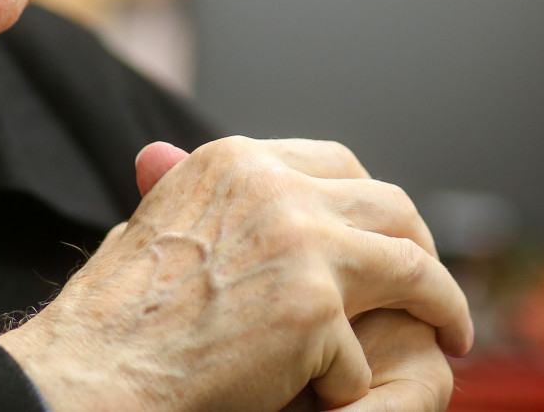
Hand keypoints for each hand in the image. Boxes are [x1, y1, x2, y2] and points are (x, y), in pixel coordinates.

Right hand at [0, 136, 469, 411]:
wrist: (93, 373)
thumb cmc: (112, 317)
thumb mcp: (148, 224)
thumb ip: (185, 190)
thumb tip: (166, 155)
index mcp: (236, 161)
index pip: (337, 162)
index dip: (368, 204)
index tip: (385, 237)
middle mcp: (274, 188)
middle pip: (389, 205)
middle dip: (419, 247)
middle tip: (433, 289)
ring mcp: (300, 245)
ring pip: (410, 267)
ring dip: (440, 304)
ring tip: (450, 333)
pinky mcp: (313, 311)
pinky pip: (360, 353)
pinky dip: (347, 381)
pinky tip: (329, 397)